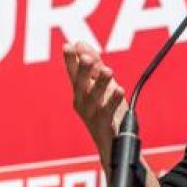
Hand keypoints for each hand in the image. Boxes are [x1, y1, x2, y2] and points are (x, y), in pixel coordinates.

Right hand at [62, 41, 126, 168]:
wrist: (112, 143)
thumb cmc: (106, 112)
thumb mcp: (101, 86)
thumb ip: (93, 66)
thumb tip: (80, 43)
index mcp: (80, 92)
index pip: (73, 73)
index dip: (70, 60)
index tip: (68, 46)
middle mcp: (81, 103)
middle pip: (80, 84)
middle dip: (83, 71)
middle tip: (88, 58)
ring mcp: (91, 115)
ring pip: (94, 98)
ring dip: (100, 84)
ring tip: (109, 71)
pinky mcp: (103, 126)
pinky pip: (108, 112)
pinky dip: (113, 101)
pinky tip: (119, 90)